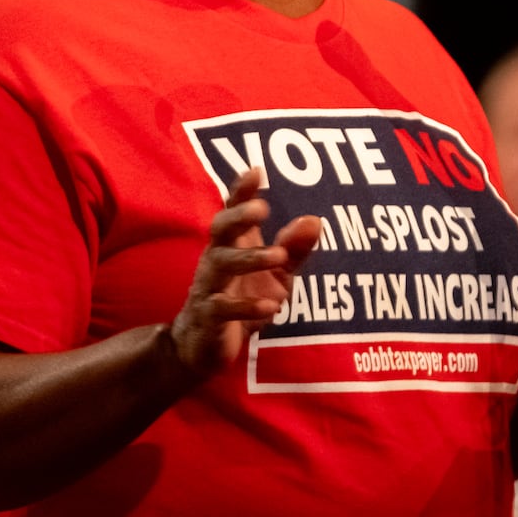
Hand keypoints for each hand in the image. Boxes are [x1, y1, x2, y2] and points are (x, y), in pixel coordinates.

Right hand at [168, 168, 321, 377]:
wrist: (202, 345)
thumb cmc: (242, 299)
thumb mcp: (276, 275)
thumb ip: (293, 249)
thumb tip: (315, 219)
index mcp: (232, 244)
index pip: (233, 210)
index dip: (242, 191)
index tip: (257, 171)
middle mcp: (215, 259)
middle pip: (219, 229)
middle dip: (238, 216)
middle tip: (262, 209)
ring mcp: (208, 287)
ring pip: (221, 265)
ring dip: (249, 259)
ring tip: (278, 256)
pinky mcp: (208, 318)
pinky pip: (222, 309)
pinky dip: (246, 307)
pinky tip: (272, 307)